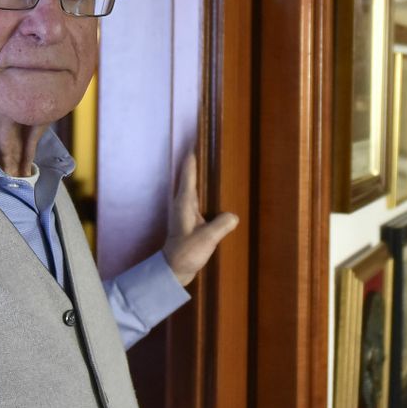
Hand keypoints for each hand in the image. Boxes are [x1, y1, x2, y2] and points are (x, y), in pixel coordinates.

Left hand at [164, 152, 238, 285]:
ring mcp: (186, 210)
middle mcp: (183, 201)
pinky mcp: (190, 219)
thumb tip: (233, 215)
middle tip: (215, 144)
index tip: (201, 137)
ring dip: (206, 175)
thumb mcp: (207, 238)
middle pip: (192, 174)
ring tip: (220, 164)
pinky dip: (208, 190)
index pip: (189, 170)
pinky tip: (219, 193)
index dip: (194, 153)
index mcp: (185, 201)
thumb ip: (221, 224)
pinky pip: (201, 198)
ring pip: (197, 185)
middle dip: (202, 159)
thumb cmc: (185, 253)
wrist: (173, 270)